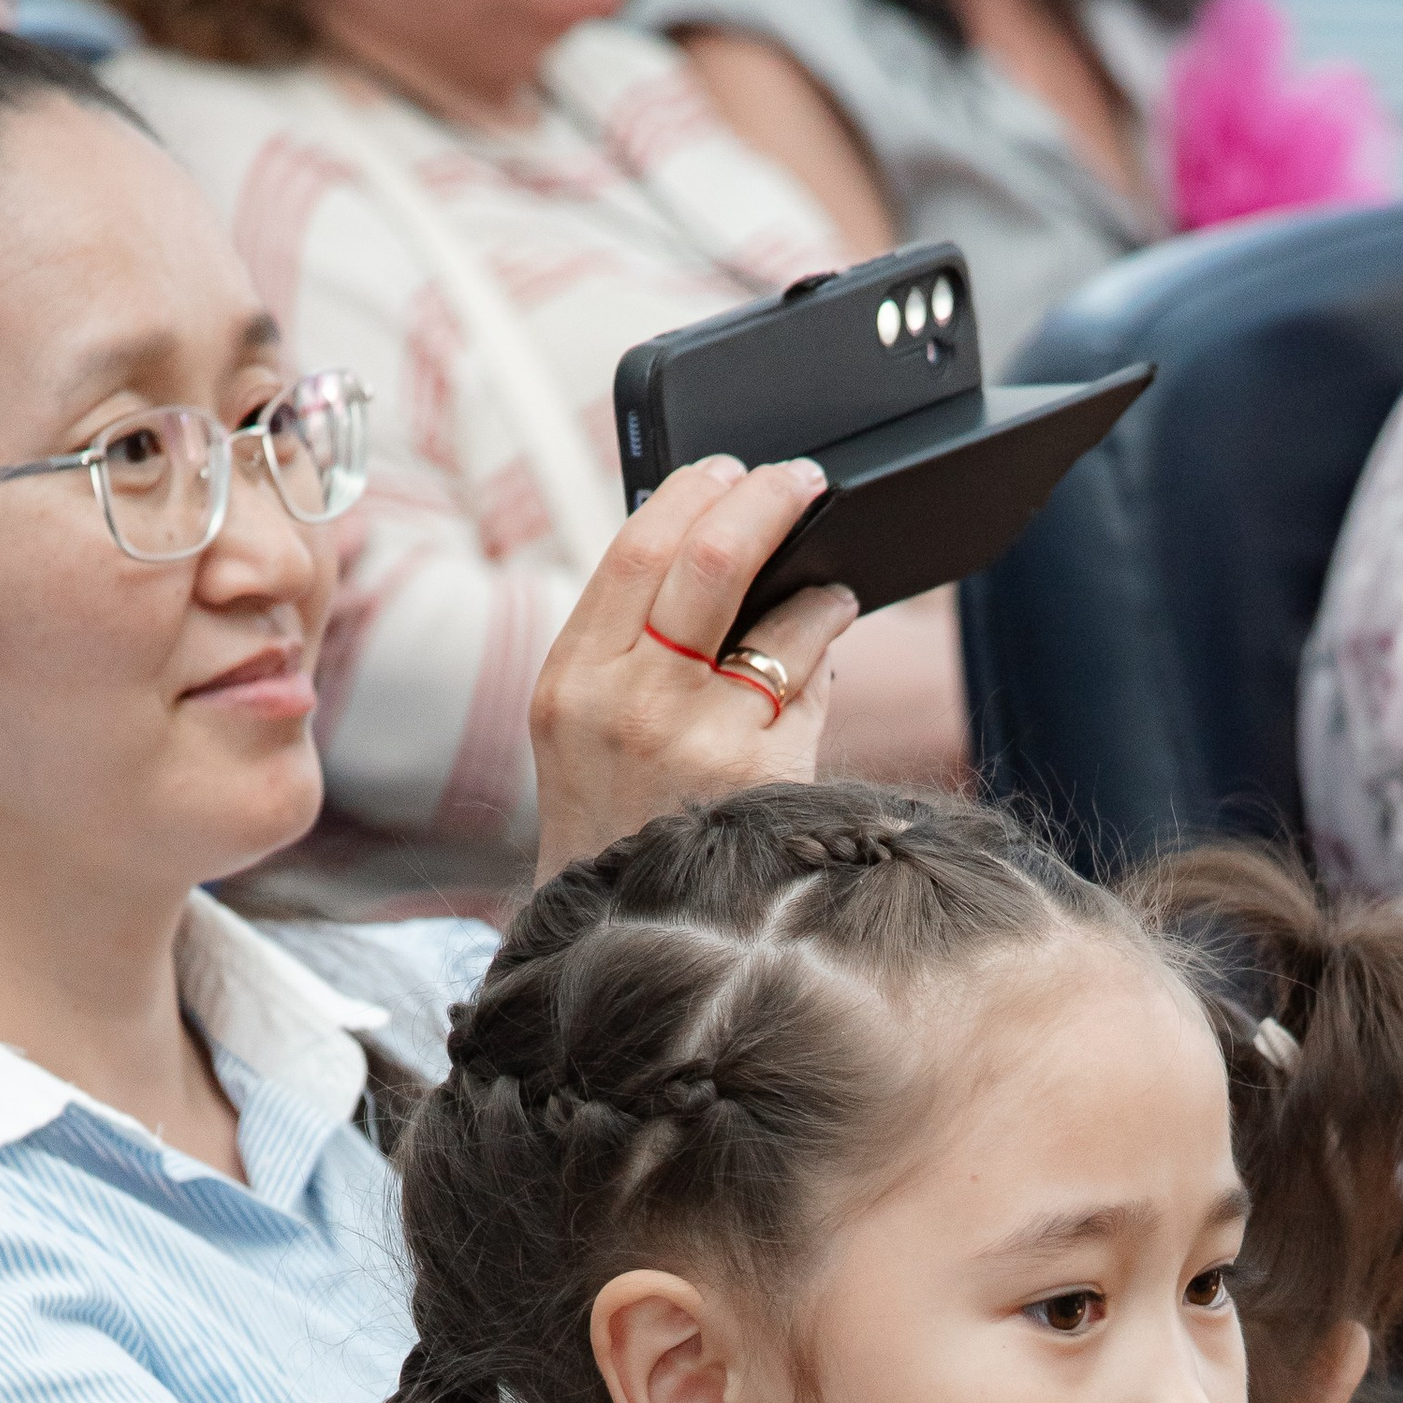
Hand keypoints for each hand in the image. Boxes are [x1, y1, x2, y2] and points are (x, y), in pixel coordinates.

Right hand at [530, 454, 853, 877]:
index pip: (639, 546)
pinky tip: (827, 650)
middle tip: (802, 480)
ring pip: (779, 621)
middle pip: (714, 558)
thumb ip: (625, 640)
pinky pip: (809, 691)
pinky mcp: (759, 781)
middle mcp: (630, 704)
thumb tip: (712, 548)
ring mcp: (698, 743)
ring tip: (828, 587)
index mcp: (573, 677)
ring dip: (817, 590)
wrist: (618, 934)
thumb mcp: (580, 724)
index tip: (729, 467)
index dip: (695, 491)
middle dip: (769, 500)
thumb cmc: (608, 820)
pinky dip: (824, 659)